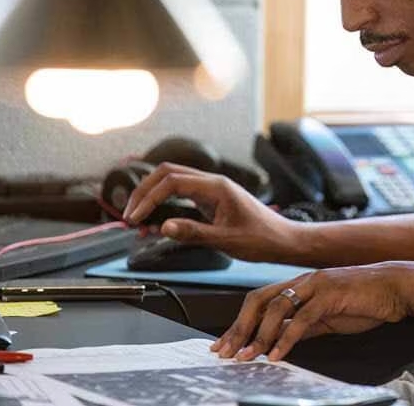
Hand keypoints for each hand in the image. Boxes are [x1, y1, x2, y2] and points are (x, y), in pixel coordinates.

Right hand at [122, 162, 297, 261]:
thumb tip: (164, 227)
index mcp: (216, 187)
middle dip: (144, 192)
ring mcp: (213, 190)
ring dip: (153, 197)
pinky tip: (159, 223)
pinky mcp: (213, 200)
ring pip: (174, 182)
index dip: (148, 198)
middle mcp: (213, 183)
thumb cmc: (262, 239)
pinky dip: (166, 205)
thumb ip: (193, 232)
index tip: (135, 218)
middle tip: (129, 215)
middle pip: (167, 174)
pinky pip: (183, 195)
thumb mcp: (225, 239)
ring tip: (139, 222)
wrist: (284, 241)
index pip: (171, 182)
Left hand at [211, 262, 412, 361]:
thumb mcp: (328, 316)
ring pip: (276, 308)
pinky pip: (302, 318)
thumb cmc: (365, 301)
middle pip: (259, 301)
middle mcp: (303, 281)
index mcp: (300, 284)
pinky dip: (286, 338)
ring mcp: (316, 286)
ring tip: (248, 357)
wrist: (397, 287)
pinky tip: (277, 354)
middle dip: (239, 327)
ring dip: (259, 335)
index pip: (260, 301)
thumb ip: (304, 325)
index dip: (240, 322)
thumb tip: (280, 341)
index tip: (226, 344)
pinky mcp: (330, 295)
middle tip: (226, 352)